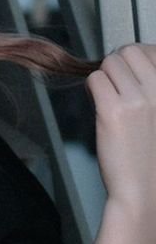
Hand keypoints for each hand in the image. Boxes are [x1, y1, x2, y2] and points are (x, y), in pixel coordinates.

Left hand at [86, 43, 155, 226]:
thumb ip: (152, 92)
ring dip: (104, 77)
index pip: (154, 51)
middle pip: (130, 51)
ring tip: (107, 98)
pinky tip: (98, 104)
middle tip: (114, 86)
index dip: (137, 60)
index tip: (130, 75)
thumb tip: (132, 66)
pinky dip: (92, 88)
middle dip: (117, 65)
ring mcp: (138, 99)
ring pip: (111, 63)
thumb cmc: (153, 159)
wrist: (146, 192)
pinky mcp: (114, 110)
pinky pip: (95, 79)